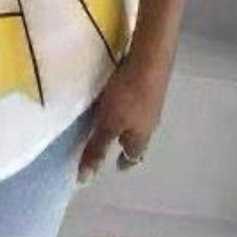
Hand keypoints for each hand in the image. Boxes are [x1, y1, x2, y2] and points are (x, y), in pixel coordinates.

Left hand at [77, 51, 171, 182]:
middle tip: (115, 143)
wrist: (150, 58)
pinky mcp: (149, 83)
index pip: (133, 156)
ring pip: (139, 120)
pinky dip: (129, 105)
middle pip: (139, 138)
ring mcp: (152, 102)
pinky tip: (119, 95)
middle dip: (127, 142)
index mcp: (141, 135)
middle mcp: (150, 122)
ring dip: (128, 123)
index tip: (117, 166)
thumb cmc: (127, 95)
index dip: (125, 163)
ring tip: (114, 119)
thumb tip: (85, 179)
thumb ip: (97, 147)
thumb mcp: (107, 123)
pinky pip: (138, 101)